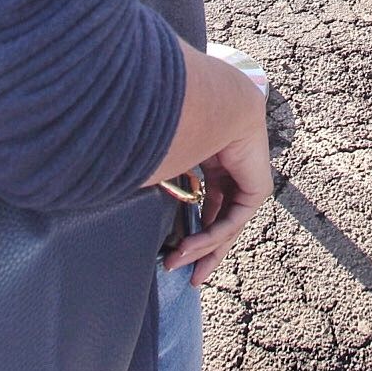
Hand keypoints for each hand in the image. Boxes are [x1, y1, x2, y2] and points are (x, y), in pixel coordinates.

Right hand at [162, 66, 271, 284]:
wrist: (210, 98)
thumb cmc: (178, 115)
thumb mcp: (162, 154)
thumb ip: (153, 176)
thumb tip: (113, 190)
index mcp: (214, 153)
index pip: (208, 197)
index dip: (193, 225)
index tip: (173, 248)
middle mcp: (233, 166)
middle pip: (219, 216)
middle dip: (201, 248)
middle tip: (184, 272)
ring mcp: (247, 175)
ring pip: (227, 223)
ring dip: (203, 249)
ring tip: (178, 266)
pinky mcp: (258, 185)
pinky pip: (234, 219)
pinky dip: (211, 237)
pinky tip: (188, 248)